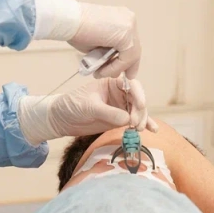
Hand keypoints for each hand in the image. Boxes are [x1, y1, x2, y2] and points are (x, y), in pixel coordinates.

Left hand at [17, 78, 156, 144]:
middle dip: (140, 111)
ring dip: (142, 119)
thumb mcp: (89, 106)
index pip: (130, 85)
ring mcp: (120, 107)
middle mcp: (119, 93)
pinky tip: (153, 130)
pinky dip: (143, 125)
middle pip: (137, 99)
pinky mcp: (118, 120)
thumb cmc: (72, 105)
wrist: (61, 119)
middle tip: (135, 124)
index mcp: (112, 82)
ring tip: (139, 129)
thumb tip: (127, 120)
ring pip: (138, 111)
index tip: (140, 105)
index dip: (138, 94)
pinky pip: (134, 122)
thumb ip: (108, 112)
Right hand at [68, 3, 140, 78]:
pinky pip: (126, 58)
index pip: (131, 42)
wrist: (68, 20)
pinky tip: (103, 71)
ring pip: (131, 55)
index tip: (126, 72)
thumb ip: (107, 51)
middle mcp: (129, 20)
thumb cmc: (77, 29)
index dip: (128, 59)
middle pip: (134, 48)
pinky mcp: (126, 34)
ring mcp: (130, 26)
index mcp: (123, 18)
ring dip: (116, 68)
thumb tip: (111, 64)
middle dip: (126, 65)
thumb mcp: (97, 43)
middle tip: (116, 76)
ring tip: (101, 74)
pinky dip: (115, 67)